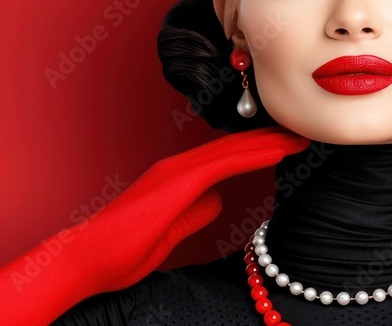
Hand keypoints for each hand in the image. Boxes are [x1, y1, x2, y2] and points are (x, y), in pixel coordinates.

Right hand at [0, 125, 310, 324]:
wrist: (87, 259)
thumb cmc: (120, 252)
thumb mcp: (169, 233)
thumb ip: (193, 214)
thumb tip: (217, 201)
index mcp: (175, 181)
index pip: (227, 161)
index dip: (258, 151)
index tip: (288, 148)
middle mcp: (176, 170)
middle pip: (233, 149)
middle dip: (270, 140)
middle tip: (303, 132)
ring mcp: (174, 172)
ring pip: (231, 150)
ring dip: (269, 142)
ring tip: (301, 135)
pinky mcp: (174, 182)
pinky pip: (221, 164)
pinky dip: (252, 154)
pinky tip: (277, 151)